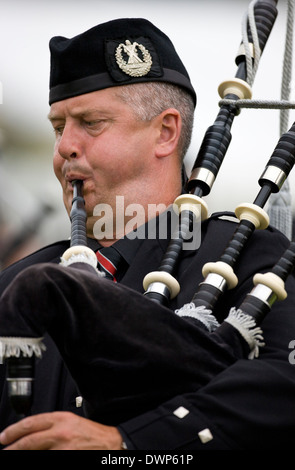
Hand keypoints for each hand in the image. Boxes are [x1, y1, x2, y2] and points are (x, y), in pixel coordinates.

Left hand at [0, 411, 123, 449]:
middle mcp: (60, 432)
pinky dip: (40, 458)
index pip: (31, 423)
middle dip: (12, 447)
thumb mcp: (71, 422)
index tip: (4, 437)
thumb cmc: (92, 433)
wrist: (110, 443)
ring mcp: (63, 448)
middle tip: (4, 450)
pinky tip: (36, 457)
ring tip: (17, 454)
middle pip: (29, 440)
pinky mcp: (67, 458)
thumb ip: (52, 425)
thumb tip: (31, 434)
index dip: (13, 431)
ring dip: (24, 454)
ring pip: (36, 452)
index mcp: (61, 418)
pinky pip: (48, 459)